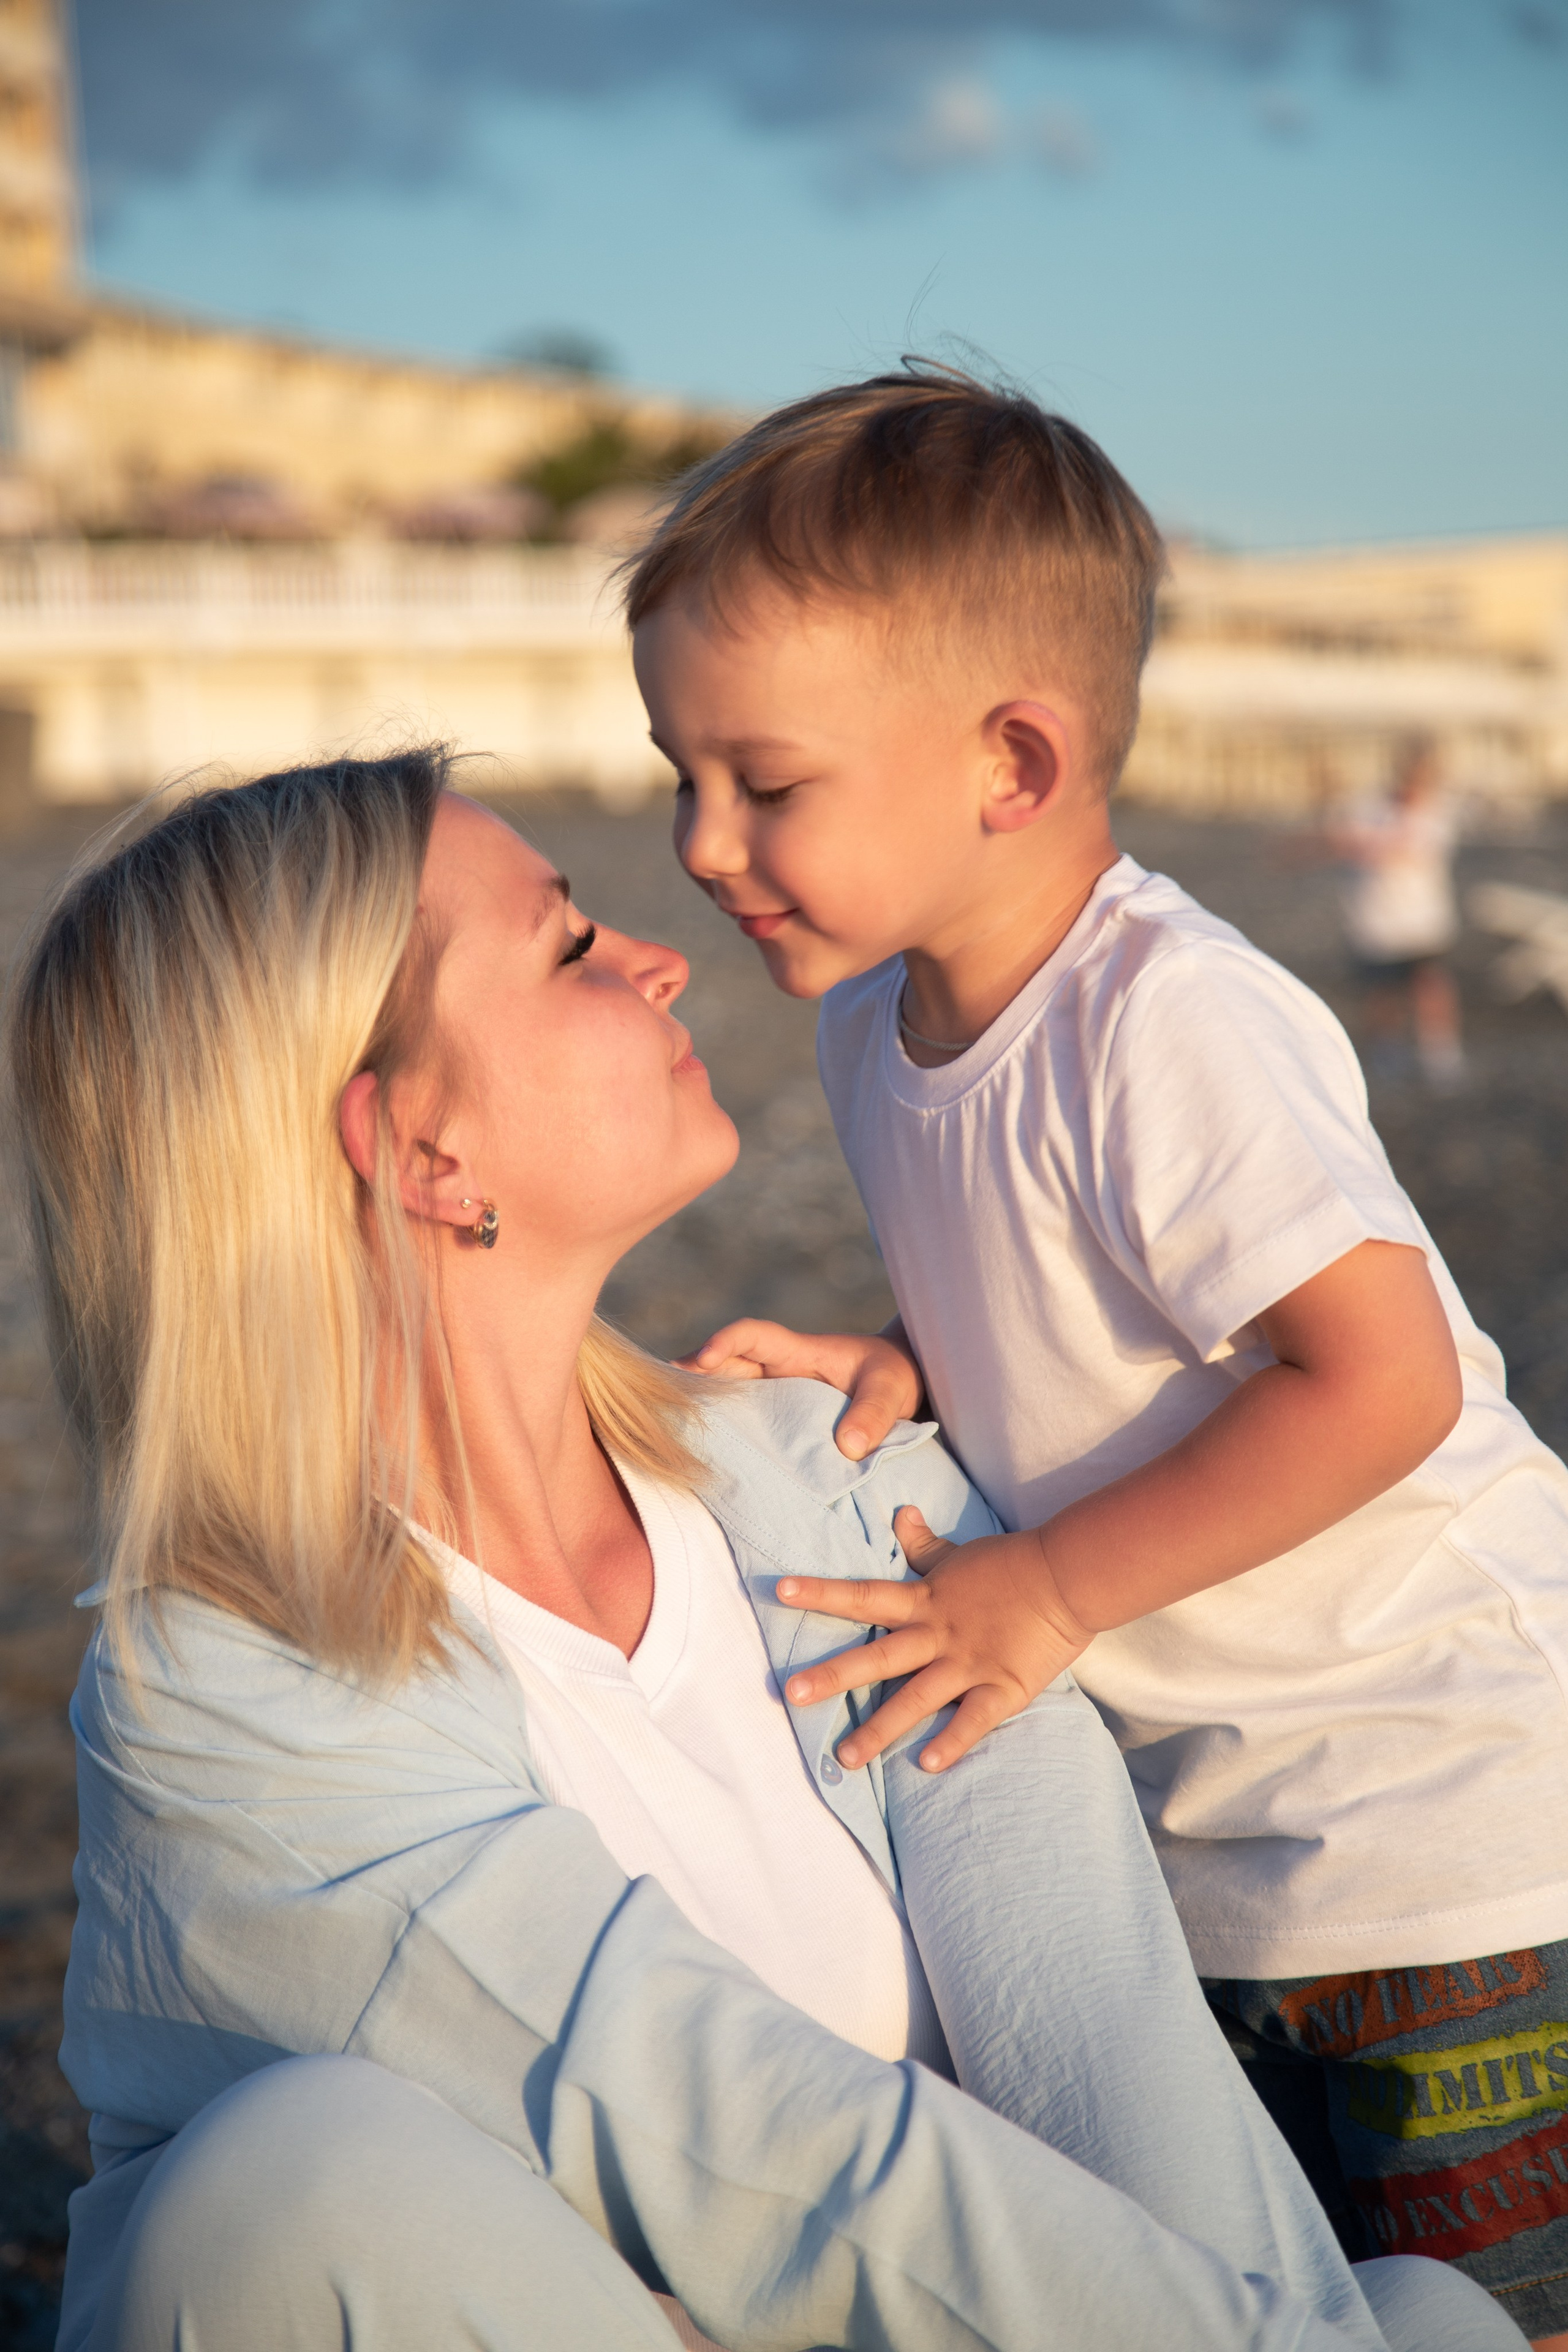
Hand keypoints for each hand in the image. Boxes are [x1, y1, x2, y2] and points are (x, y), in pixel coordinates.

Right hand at [677, 1317, 923, 1461]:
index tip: (703, 1361)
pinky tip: (703, 1455)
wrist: (903, 1386)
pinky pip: (743, 1419)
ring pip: (726, 1392)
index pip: (753, 1335)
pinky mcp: (779, 1418)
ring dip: (700, 1405)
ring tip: (666, 1430)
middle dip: (691, 1377)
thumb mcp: (891, 1389)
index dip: (724, 1341)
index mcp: (799, 1351)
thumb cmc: (895, 1377)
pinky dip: (721, 1430)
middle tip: (659, 1402)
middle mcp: (777, 1369)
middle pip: (723, 1365)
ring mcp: (775, 1393)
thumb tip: (848, 1448)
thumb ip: (874, 1414)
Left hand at [777, 1508, 1092, 1773]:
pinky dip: (951, 1742)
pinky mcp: (1003, 1687)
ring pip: (915, 1699)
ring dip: (879, 1730)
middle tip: (790, 1694)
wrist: (1069, 1576)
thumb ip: (925, 1546)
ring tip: (845, 1759)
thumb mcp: (962, 1553)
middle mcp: (939, 1634)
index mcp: (927, 1600)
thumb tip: (900, 1515)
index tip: (779, 1590)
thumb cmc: (1012, 1564)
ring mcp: (969, 1663)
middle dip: (833, 1675)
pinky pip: (973, 1720)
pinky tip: (925, 1765)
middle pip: (878, 1656)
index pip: (864, 1594)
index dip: (821, 1592)